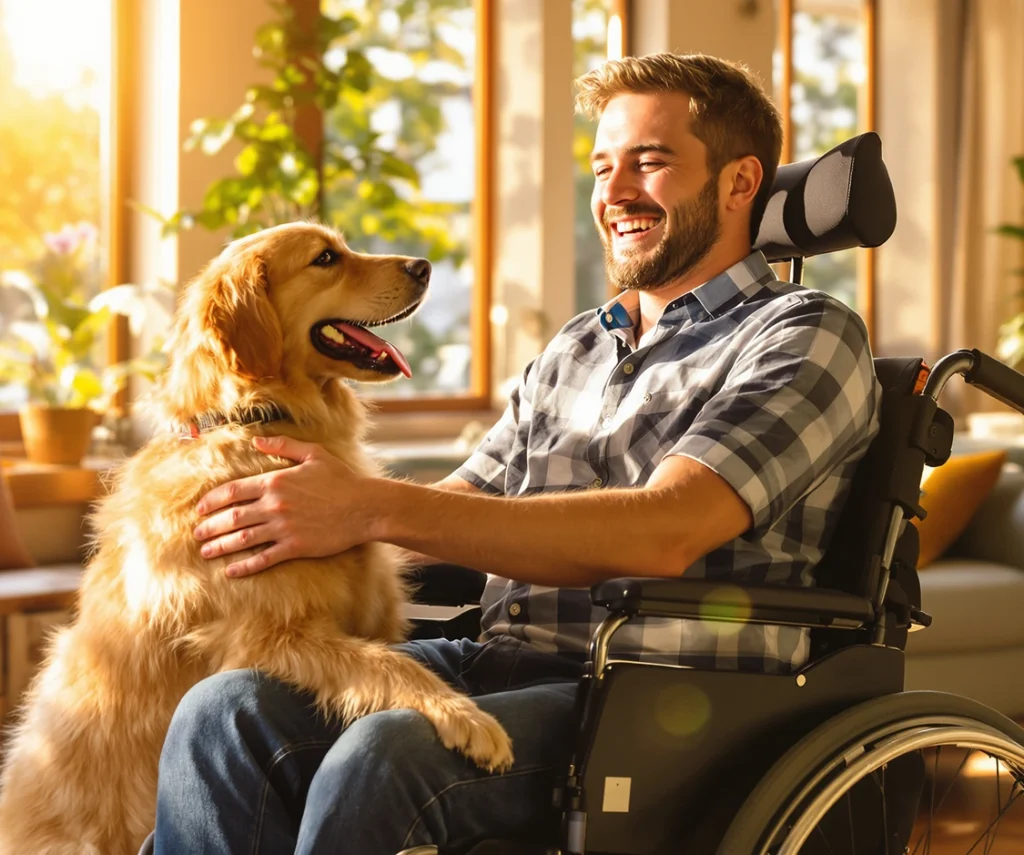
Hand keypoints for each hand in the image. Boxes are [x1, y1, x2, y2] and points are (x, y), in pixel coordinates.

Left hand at [193, 435, 375, 576]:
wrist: (365, 507)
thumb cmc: (342, 479)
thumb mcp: (314, 454)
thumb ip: (283, 446)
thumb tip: (256, 442)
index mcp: (276, 482)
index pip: (233, 491)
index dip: (212, 501)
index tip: (200, 509)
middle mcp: (275, 505)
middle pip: (232, 517)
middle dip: (210, 526)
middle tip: (197, 534)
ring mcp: (284, 528)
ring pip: (242, 539)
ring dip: (220, 546)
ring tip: (205, 552)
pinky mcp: (295, 547)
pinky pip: (264, 559)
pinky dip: (245, 566)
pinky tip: (231, 571)